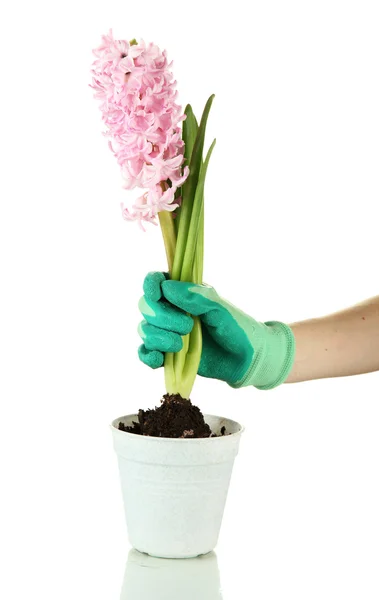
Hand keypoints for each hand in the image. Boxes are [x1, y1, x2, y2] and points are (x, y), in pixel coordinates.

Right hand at [138, 272, 294, 388]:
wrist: (247, 359)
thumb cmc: (237, 328)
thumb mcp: (220, 309)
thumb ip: (197, 298)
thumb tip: (168, 287)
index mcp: (183, 294)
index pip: (156, 282)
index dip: (151, 285)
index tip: (157, 293)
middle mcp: (171, 311)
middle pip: (147, 306)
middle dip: (162, 317)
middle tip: (187, 326)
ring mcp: (168, 333)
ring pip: (144, 330)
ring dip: (158, 337)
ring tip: (180, 345)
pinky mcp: (167, 356)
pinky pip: (145, 354)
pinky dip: (147, 356)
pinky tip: (160, 358)